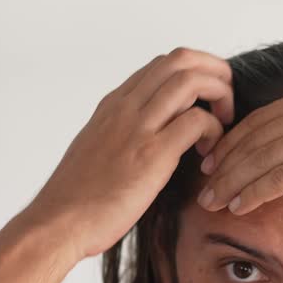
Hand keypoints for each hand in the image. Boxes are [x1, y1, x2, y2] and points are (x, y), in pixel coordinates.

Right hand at [30, 47, 235, 259]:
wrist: (57, 223)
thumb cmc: (75, 198)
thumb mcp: (95, 151)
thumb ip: (118, 137)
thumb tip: (139, 142)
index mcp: (113, 105)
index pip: (162, 65)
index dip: (193, 73)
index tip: (206, 100)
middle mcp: (126, 107)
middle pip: (181, 59)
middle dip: (214, 72)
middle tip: (225, 102)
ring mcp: (138, 128)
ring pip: (192, 80)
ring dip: (220, 94)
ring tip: (224, 122)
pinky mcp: (152, 154)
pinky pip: (197, 121)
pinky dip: (214, 130)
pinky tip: (209, 152)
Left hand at [196, 39, 282, 215]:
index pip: (266, 117)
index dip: (236, 139)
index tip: (215, 158)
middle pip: (257, 135)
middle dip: (226, 160)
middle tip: (202, 181)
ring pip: (265, 157)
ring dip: (233, 180)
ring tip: (212, 200)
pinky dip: (257, 191)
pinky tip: (239, 204)